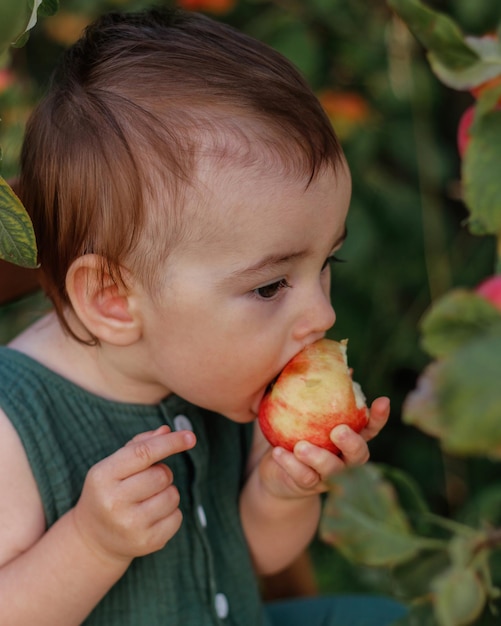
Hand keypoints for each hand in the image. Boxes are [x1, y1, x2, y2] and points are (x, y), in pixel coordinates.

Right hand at [70, 425, 195, 565]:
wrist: (93, 539)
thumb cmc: (109, 491)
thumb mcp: (113, 465)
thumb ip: (140, 444)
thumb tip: (167, 430)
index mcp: (103, 476)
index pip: (143, 453)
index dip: (170, 443)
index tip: (190, 436)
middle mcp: (114, 502)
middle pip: (162, 475)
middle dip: (163, 473)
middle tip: (149, 480)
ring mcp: (130, 525)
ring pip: (172, 495)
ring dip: (167, 492)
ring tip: (148, 499)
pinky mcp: (147, 542)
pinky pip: (177, 517)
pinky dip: (171, 512)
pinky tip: (152, 516)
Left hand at [258, 396, 389, 499]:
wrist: (276, 471)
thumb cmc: (294, 431)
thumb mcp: (302, 410)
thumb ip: (316, 391)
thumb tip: (327, 360)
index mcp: (349, 438)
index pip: (370, 428)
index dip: (379, 417)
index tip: (382, 401)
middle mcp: (344, 459)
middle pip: (359, 455)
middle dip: (352, 443)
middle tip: (338, 431)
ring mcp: (327, 476)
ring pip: (331, 470)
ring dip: (317, 457)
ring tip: (301, 446)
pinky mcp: (306, 485)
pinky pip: (302, 477)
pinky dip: (291, 465)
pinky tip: (278, 452)